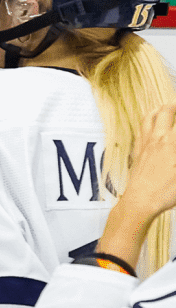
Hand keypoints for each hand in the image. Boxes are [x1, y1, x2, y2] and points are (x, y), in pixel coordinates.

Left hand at [98, 103, 175, 269]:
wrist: (139, 201)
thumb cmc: (164, 191)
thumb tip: (174, 148)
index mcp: (171, 143)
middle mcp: (157, 140)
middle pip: (165, 112)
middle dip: (174, 106)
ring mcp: (144, 145)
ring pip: (148, 119)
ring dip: (158, 110)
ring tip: (164, 108)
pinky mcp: (136, 152)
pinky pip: (140, 131)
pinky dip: (146, 124)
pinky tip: (148, 127)